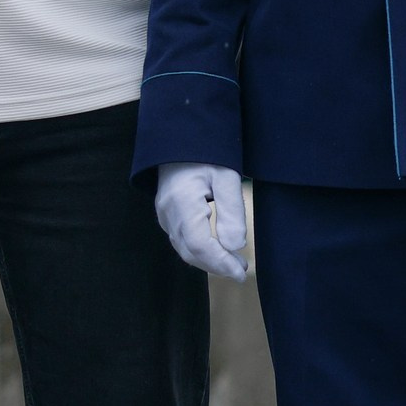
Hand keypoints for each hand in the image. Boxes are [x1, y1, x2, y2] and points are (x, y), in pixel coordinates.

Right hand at [154, 163, 248, 280]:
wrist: (182, 134)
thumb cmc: (207, 152)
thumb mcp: (227, 177)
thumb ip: (232, 212)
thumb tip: (235, 246)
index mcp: (182, 202)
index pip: (200, 245)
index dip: (221, 263)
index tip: (241, 271)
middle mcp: (168, 211)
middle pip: (190, 252)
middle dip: (216, 266)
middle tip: (241, 270)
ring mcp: (163, 213)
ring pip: (184, 249)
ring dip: (208, 261)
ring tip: (233, 263)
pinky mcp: (166, 212)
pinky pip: (181, 240)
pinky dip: (199, 251)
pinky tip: (216, 250)